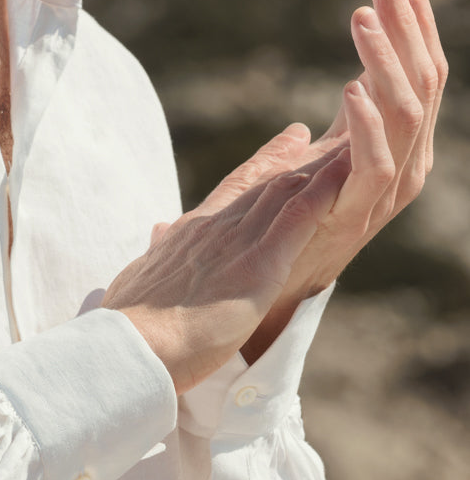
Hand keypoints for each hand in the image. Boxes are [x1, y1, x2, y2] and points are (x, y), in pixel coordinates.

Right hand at [102, 127, 349, 393]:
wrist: (132, 345)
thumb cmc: (131, 324)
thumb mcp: (137, 278)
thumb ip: (156, 254)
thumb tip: (157, 233)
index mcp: (187, 235)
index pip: (226, 193)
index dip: (251, 170)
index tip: (268, 152)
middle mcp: (214, 228)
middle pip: (257, 183)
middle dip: (282, 158)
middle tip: (302, 134)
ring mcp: (238, 242)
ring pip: (283, 190)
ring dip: (314, 168)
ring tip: (340, 145)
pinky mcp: (260, 264)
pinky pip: (300, 217)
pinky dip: (325, 192)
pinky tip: (348, 173)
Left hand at [241, 0, 446, 361]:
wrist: (261, 285)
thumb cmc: (283, 222)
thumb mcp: (314, 167)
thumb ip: (333, 131)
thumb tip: (333, 100)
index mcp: (397, 149)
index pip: (420, 74)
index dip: (414, 26)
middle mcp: (403, 167)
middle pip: (422, 84)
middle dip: (409, 26)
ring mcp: (384, 194)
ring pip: (405, 114)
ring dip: (387, 60)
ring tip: (363, 14)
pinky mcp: (355, 217)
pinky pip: (374, 165)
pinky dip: (366, 124)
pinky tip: (350, 85)